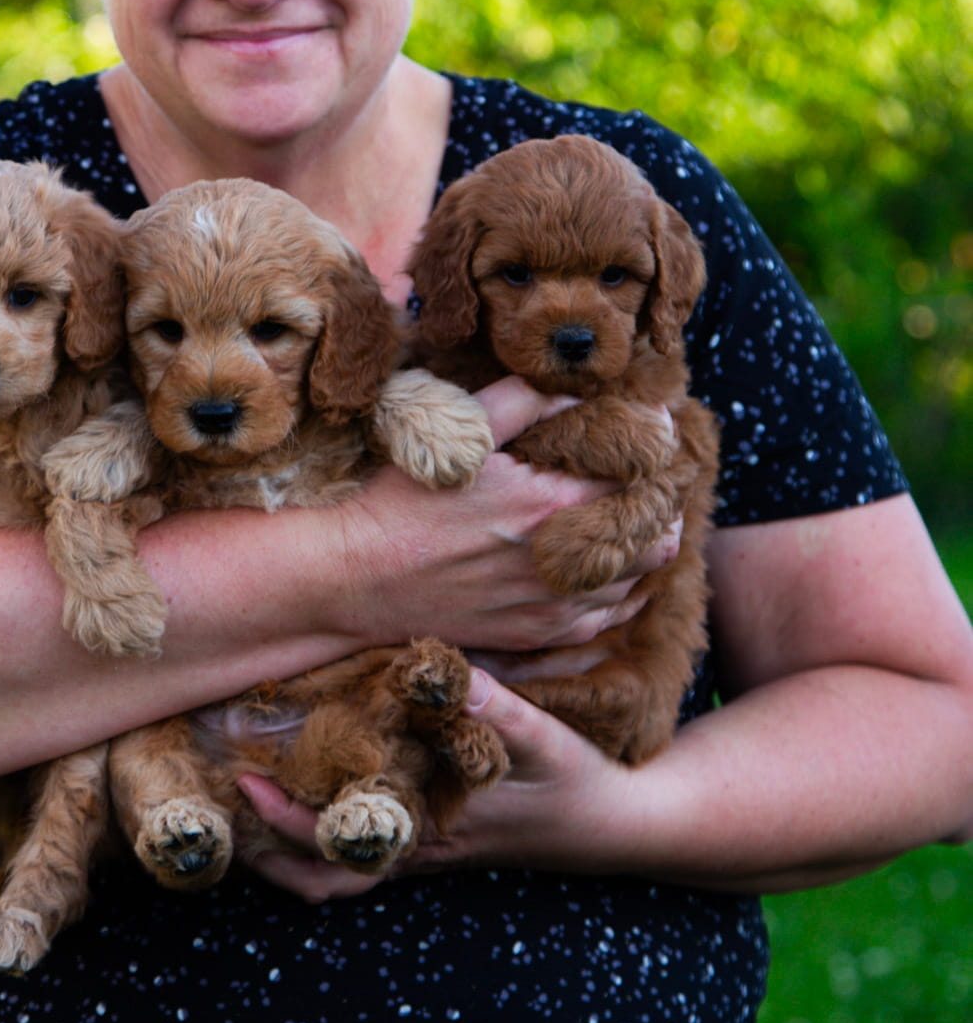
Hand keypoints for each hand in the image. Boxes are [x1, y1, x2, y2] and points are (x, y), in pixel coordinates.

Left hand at [238, 669, 643, 902]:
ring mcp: (424, 850)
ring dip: (291, 848)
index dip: (283, 821)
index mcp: (431, 832)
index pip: (337, 847)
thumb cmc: (577, 782)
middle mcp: (419, 850)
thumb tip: (443, 671)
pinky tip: (313, 788)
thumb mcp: (542, 738)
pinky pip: (365, 852)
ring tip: (251, 800)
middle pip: (323, 879)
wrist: (614, 824)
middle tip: (223, 804)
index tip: (244, 782)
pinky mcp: (435, 839)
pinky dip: (327, 834)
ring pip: (341, 873)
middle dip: (267, 853)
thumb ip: (495, 707)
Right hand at [338, 375, 681, 654]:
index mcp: (549, 506)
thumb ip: (524, 402)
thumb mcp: (462, 435)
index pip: (641, 482)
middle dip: (662, 503)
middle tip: (650, 477)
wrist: (359, 578)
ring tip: (631, 517)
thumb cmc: (405, 502)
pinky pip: (609, 618)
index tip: (657, 433)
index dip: (656, 454)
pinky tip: (612, 566)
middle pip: (657, 538)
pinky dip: (624, 589)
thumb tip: (576, 386)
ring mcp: (553, 608)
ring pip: (640, 580)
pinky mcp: (538, 635)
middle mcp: (562, 564)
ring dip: (645, 546)